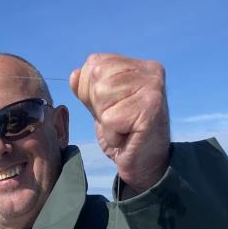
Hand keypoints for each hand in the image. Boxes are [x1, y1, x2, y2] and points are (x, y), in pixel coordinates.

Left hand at [70, 54, 169, 192]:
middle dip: (98, 106)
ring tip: (124, 128)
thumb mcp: (102, 107)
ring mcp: (152, 88)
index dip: (90, 90)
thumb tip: (75, 74)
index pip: (95, 62)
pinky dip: (113, 135)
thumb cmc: (125, 135)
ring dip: (106, 120)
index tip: (112, 109)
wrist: (145, 165)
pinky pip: (110, 118)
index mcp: (139, 66)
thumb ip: (89, 89)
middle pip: (97, 77)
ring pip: (102, 94)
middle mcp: (149, 72)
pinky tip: (128, 137)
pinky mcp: (150, 109)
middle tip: (119, 121)